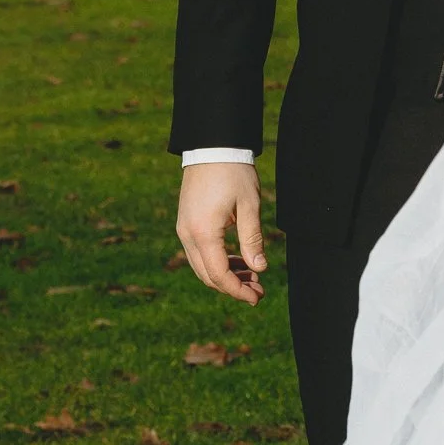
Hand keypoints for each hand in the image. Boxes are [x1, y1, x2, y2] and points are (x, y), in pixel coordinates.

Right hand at [176, 161, 266, 304]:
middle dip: (233, 287)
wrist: (212, 146)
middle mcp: (187, 235)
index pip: (219, 274)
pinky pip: (198, 252)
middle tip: (259, 291)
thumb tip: (259, 269)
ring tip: (252, 277)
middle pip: (207, 275)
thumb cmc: (234, 173)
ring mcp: (183, 229)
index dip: (238, 290)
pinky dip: (217, 261)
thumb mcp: (249, 206)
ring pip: (201, 266)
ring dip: (225, 275)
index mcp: (203, 233)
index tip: (257, 297)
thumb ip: (252, 240)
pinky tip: (238, 261)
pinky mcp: (186, 223)